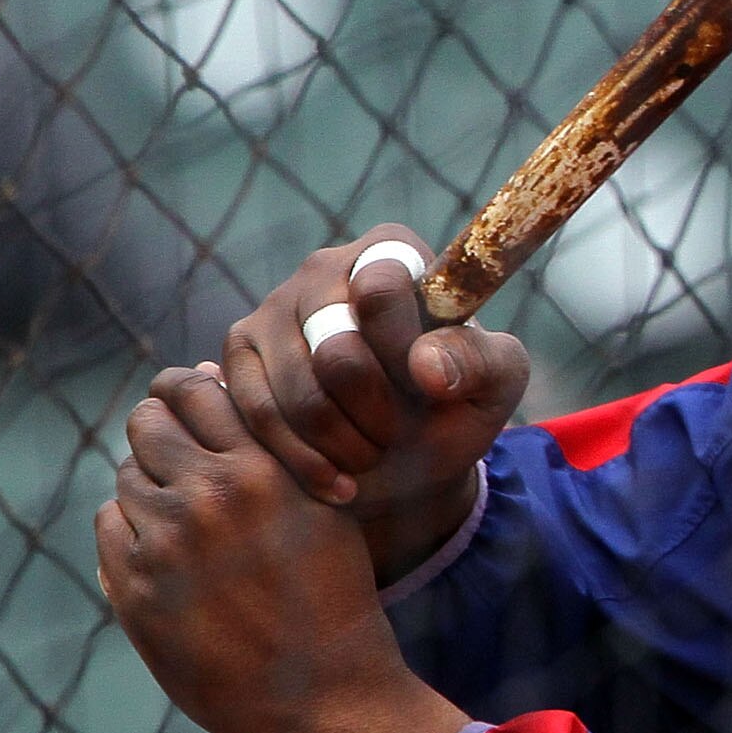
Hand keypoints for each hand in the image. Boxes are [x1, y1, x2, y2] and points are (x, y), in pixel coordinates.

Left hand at [99, 367, 469, 732]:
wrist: (326, 691)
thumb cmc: (334, 593)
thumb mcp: (325, 507)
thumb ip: (275, 451)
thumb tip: (212, 389)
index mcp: (262, 469)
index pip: (195, 390)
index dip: (188, 390)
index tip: (193, 404)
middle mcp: (208, 497)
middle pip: (147, 425)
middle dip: (160, 432)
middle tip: (178, 456)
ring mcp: (165, 545)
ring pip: (125, 478)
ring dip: (148, 486)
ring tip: (185, 517)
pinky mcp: (135, 591)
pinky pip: (110, 529)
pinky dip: (130, 530)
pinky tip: (169, 553)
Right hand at [220, 226, 531, 582]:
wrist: (407, 460)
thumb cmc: (455, 405)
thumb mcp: (495, 384)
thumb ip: (479, 361)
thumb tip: (427, 367)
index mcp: (392, 252)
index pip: (382, 289)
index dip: (404, 351)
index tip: (429, 389)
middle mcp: (324, 267)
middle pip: (334, 344)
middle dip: (374, 408)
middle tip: (395, 435)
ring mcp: (272, 310)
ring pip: (294, 386)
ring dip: (339, 440)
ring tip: (369, 458)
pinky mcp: (237, 356)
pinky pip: (255, 412)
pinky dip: (301, 458)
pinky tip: (336, 480)